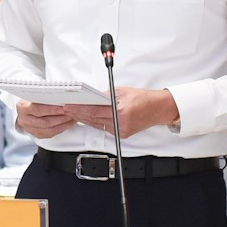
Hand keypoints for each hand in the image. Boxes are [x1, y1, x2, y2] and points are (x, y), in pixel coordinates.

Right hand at [15, 100, 73, 139]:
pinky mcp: (36, 134)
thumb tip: (60, 96)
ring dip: (63, 124)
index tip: (64, 107)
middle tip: (71, 113)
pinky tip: (67, 123)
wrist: (26, 109)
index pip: (38, 109)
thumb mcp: (36, 94)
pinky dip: (61, 128)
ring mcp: (29, 129)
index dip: (52, 109)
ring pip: (49, 130)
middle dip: (61, 117)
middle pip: (45, 122)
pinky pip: (51, 134)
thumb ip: (45, 96)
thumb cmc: (33, 99)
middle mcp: (24, 120)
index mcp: (22, 108)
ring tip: (71, 117)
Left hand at [63, 87, 179, 137]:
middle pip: (93, 119)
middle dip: (78, 114)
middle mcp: (121, 123)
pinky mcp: (122, 135)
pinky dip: (94, 123)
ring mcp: (121, 131)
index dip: (79, 109)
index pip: (94, 111)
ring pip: (97, 125)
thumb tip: (90, 97)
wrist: (159, 109)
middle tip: (67, 108)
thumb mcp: (123, 91)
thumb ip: (105, 95)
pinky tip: (87, 118)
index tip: (69, 106)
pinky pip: (104, 128)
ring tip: (73, 113)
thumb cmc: (143, 98)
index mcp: (121, 111)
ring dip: (84, 119)